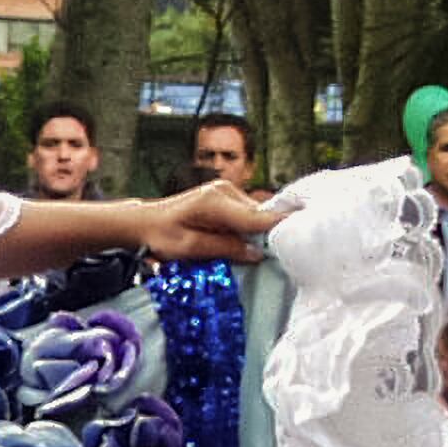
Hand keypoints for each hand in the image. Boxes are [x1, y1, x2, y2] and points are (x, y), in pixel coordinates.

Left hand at [131, 180, 282, 266]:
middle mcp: (225, 190)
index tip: (302, 237)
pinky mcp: (228, 198)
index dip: (279, 228)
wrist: (145, 223)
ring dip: (257, 233)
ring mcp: (227, 191)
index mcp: (214, 201)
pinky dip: (249, 229)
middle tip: (280, 256)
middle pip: (260, 215)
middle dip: (267, 235)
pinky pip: (248, 215)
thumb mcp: (188, 248)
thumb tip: (256, 253)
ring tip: (259, 251)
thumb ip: (223, 248)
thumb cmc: (160, 237)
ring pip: (256, 216)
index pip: (257, 216)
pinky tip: (245, 243)